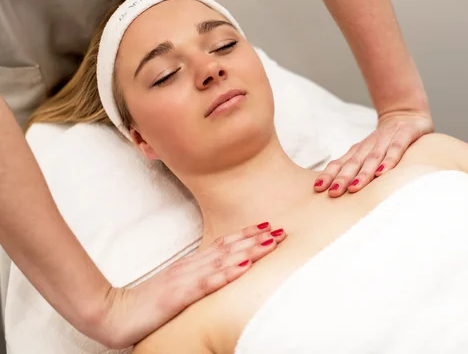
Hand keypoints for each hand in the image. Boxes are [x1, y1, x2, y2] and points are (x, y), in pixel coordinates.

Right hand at [91, 222, 285, 347]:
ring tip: (271, 241)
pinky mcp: (179, 294)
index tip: (268, 226)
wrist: (114, 312)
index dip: (247, 234)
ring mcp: (185, 278)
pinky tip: (244, 266)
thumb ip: (196, 278)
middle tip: (282, 230)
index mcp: (191, 264)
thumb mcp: (176, 286)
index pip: (224, 244)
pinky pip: (207, 282)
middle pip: (229, 247)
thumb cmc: (146, 302)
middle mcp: (191, 266)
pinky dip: (227, 272)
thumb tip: (219, 272)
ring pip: (223, 260)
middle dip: (257, 238)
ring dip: (249, 249)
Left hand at [314, 111, 433, 196]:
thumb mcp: (370, 152)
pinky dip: (389, 160)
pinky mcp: (405, 133)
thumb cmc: (386, 141)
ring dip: (363, 173)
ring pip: (373, 157)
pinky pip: (396, 148)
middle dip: (343, 178)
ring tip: (354, 187)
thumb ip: (358, 167)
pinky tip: (382, 172)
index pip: (341, 163)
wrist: (407, 114)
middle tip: (333, 192)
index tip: (318, 188)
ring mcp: (387, 138)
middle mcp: (370, 144)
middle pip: (354, 163)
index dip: (329, 174)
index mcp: (359, 150)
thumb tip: (339, 188)